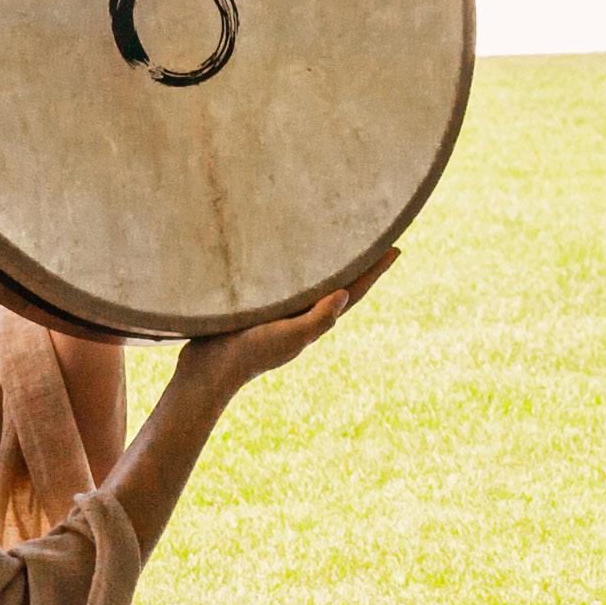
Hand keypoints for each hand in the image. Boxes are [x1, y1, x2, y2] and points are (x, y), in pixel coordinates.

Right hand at [173, 248, 394, 396]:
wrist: (209, 369)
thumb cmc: (250, 353)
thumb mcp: (289, 337)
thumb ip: (317, 319)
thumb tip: (346, 295)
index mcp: (314, 319)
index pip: (353, 290)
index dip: (374, 270)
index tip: (396, 250)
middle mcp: (303, 313)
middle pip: (338, 280)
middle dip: (356, 261)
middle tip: (373, 235)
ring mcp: (281, 309)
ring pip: (313, 279)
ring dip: (329, 261)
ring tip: (340, 239)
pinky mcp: (260, 304)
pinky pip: (286, 280)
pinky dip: (297, 266)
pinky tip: (291, 254)